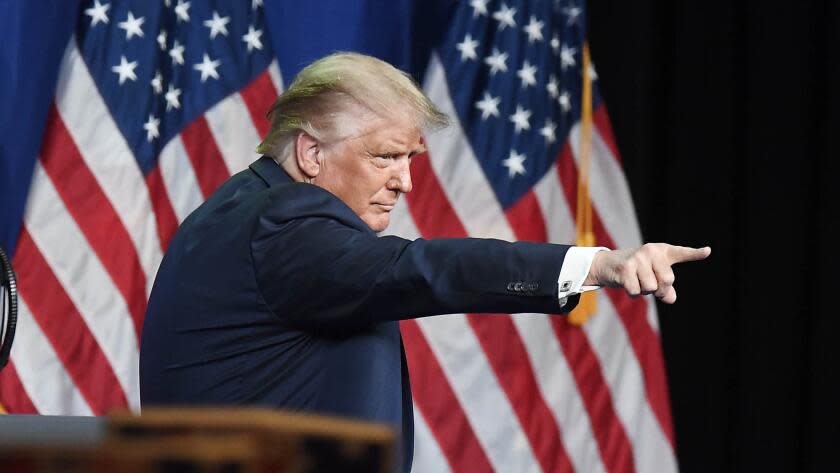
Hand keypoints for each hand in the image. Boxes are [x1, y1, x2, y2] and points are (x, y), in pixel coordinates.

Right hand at [584, 243, 710, 303]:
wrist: (608, 264)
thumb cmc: (637, 271)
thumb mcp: (654, 277)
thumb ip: (666, 288)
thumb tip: (670, 298)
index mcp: (662, 252)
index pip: (682, 253)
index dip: (695, 254)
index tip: (708, 251)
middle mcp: (651, 251)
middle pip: (668, 280)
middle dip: (660, 290)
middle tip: (651, 286)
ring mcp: (638, 258)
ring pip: (651, 288)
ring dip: (644, 291)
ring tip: (636, 281)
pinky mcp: (625, 268)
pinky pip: (636, 292)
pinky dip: (632, 293)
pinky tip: (627, 283)